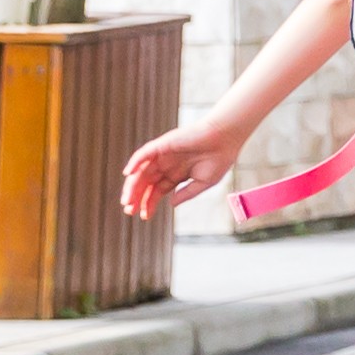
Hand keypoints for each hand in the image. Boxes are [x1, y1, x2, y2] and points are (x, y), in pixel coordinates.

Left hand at [121, 118, 245, 219]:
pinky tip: (129, 174)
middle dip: (137, 197)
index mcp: (178, 174)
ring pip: (142, 171)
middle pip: (146, 183)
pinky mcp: (163, 144)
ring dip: (132, 185)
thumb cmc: (220, 157)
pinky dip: (134, 162)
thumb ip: (187, 193)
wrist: (227, 137)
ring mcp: (164, 155)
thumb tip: (171, 204)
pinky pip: (144, 153)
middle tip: (130, 211)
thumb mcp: (205, 182)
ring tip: (127, 200)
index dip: (150, 203)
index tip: (145, 216)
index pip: (158, 190)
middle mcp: (168, 164)